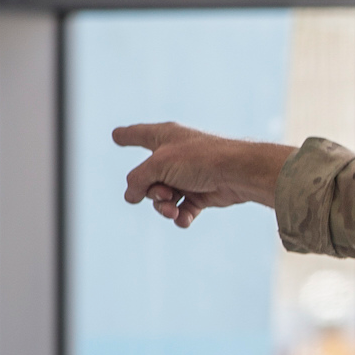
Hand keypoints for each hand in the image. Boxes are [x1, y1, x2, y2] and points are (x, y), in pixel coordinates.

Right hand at [113, 123, 295, 226]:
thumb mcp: (158, 164)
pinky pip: (182, 210)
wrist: (238, 173)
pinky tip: (184, 219)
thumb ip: (138, 179)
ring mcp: (188, 175)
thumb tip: (130, 196)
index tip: (117, 136)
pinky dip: (181, 216)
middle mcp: (175, 155)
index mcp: (165, 137)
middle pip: (147, 178)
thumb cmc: (200, 159)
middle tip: (164, 193)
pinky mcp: (201, 194)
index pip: (139, 135)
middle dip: (150, 192)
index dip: (126, 136)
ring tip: (173, 210)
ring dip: (164, 207)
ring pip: (163, 198)